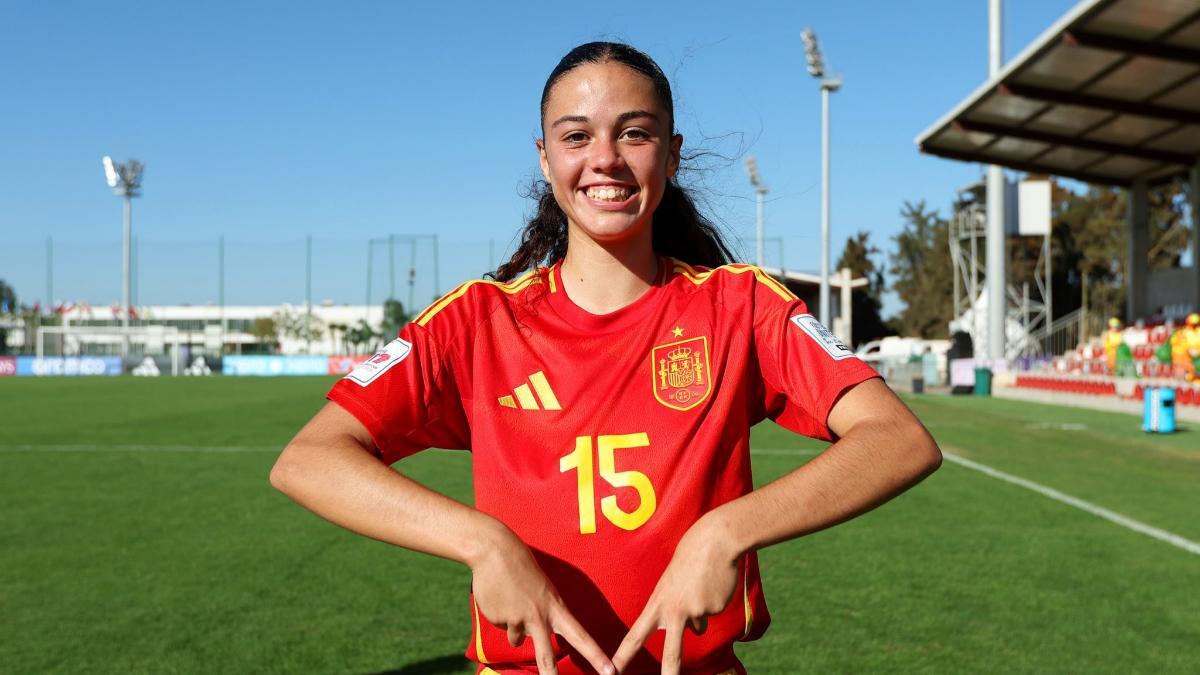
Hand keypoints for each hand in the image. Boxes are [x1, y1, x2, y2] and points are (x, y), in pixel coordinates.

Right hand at [470, 525, 613, 674]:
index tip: (609, 672)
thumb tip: (521, 641)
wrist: (495, 550)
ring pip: (517, 640)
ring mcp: (517, 619)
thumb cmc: (523, 568)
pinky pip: (501, 625)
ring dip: (513, 625)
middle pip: (547, 657)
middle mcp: (539, 616)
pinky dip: (500, 614)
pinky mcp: (498, 619)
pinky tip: (499, 595)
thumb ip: (539, 618)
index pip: (581, 636)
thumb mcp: (542, 591)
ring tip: (511, 600)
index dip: (596, 656)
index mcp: (556, 608)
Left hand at [612, 515, 740, 673]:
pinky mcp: (713, 609)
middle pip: (672, 653)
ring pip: (698, 626)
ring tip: (701, 585)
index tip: (611, 672)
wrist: (715, 542)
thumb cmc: (690, 559)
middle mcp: (674, 611)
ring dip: (699, 609)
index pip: (635, 636)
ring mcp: (695, 611)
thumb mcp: (671, 584)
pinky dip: (712, 600)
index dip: (622, 656)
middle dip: (670, 674)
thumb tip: (695, 630)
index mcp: (657, 604)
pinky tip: (712, 583)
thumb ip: (675, 609)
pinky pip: (710, 613)